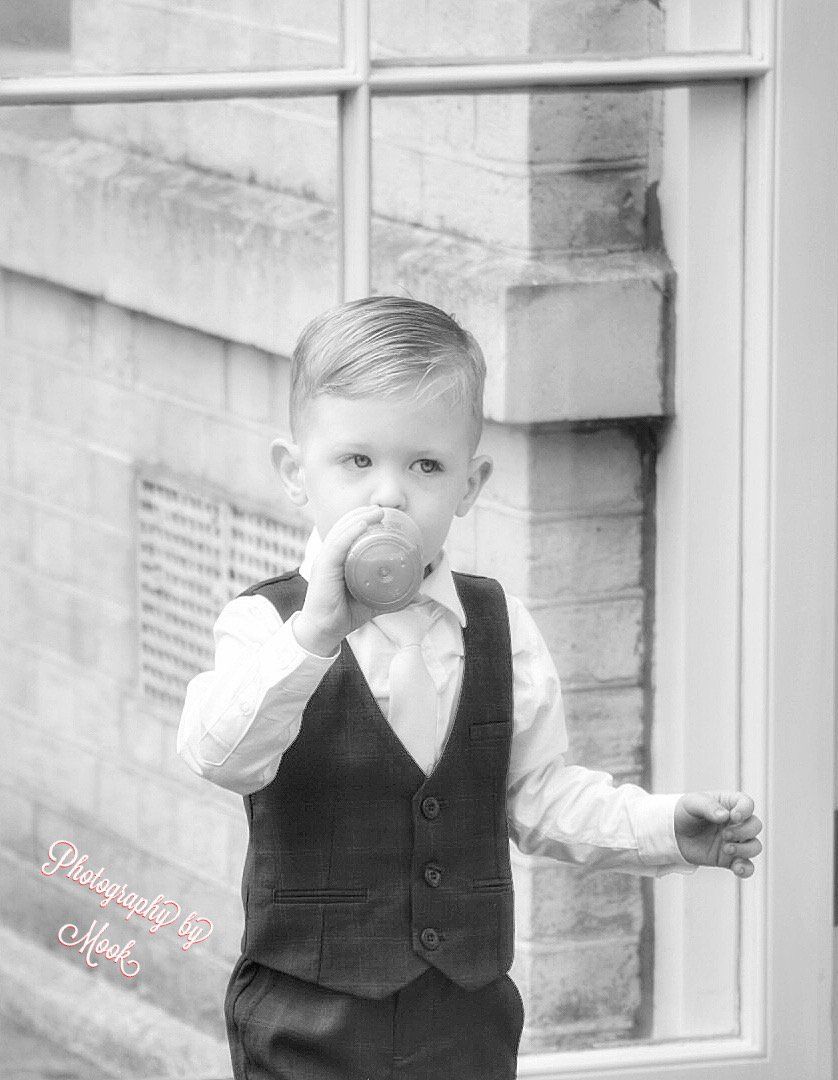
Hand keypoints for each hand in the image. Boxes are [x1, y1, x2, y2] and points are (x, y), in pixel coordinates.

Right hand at [293, 505, 385, 654]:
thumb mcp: (372, 600)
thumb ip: (391, 594)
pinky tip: (362, 524)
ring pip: (340, 531)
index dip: (362, 518)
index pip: (347, 531)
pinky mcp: (323, 569)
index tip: (382, 514)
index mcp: (338, 558)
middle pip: (344, 526)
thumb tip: (417, 592)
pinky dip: (349, 533)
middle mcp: (330, 555)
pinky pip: (336, 546)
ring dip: (359, 518)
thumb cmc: (345, 613)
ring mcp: (325, 560)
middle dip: (362, 513)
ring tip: (376, 512)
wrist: (325, 632)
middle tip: (382, 510)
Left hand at [674, 791, 762, 876]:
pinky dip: (747, 869)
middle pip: (755, 826)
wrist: (672, 834)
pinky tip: (737, 868)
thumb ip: (708, 806)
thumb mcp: (691, 804)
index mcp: (728, 804)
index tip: (734, 817)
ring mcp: (735, 841)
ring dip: (745, 849)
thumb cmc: (683, 813)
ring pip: (755, 846)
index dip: (745, 810)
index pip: (747, 804)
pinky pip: (747, 866)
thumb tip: (725, 816)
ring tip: (726, 849)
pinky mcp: (729, 859)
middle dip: (744, 832)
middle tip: (724, 835)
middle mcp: (736, 823)